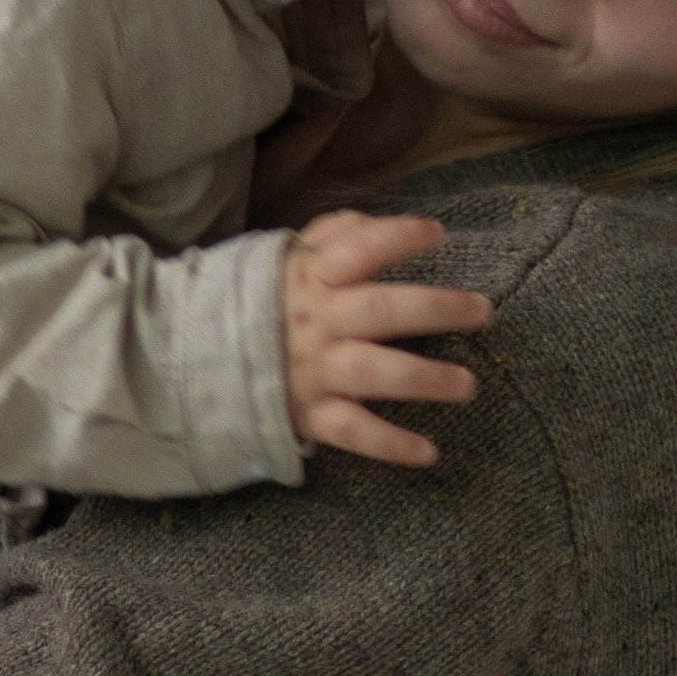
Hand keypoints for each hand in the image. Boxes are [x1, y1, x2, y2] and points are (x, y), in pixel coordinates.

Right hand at [281, 213, 493, 469]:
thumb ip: (330, 236)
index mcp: (309, 276)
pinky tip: (428, 452)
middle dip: (436, 310)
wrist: (194, 359)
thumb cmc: (258, 302)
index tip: (438, 236)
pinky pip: (352, 431)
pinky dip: (389, 445)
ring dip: (423, 380)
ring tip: (468, 384)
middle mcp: (315, 321)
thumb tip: (376, 223)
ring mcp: (313, 371)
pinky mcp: (309, 414)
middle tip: (482, 311)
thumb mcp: (284, 258)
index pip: (358, 249)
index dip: (399, 238)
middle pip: (381, 311)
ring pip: (373, 373)